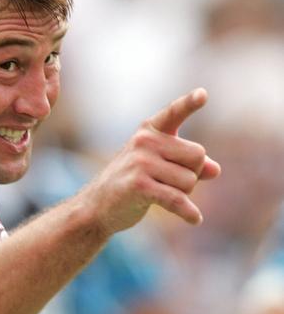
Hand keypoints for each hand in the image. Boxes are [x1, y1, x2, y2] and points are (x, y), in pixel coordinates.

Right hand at [81, 88, 221, 235]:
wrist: (98, 205)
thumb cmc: (132, 182)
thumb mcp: (160, 167)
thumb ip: (188, 164)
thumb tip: (215, 170)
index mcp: (149, 131)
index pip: (173, 112)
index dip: (189, 103)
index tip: (203, 94)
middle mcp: (144, 141)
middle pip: (197, 155)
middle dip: (192, 173)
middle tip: (170, 182)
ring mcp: (140, 162)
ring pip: (190, 180)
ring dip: (184, 194)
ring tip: (161, 195)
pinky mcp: (139, 185)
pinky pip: (177, 199)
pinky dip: (188, 212)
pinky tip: (194, 219)